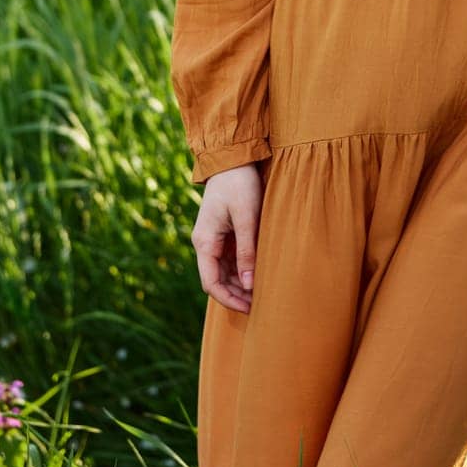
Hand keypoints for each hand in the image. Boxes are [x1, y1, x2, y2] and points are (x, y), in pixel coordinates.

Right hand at [191, 162, 263, 311]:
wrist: (232, 158)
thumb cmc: (239, 184)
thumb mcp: (246, 216)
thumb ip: (247, 250)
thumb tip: (249, 283)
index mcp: (205, 241)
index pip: (211, 283)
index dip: (228, 299)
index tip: (249, 308)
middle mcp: (205, 243)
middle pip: (217, 280)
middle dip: (236, 294)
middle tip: (260, 305)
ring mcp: (213, 238)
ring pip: (224, 271)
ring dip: (239, 283)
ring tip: (262, 292)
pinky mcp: (223, 232)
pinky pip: (229, 259)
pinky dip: (241, 269)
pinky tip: (257, 274)